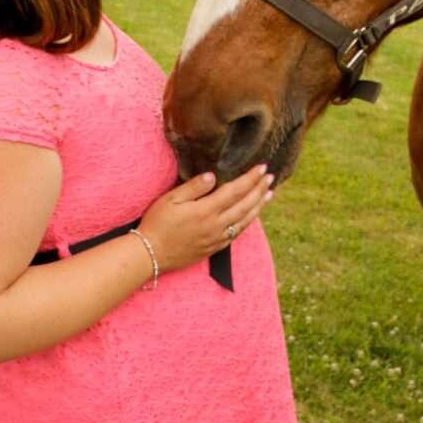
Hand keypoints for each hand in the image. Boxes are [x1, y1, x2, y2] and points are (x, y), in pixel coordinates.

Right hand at [138, 164, 273, 272]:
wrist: (151, 254)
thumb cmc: (158, 223)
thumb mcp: (170, 199)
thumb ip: (193, 187)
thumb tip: (212, 176)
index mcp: (206, 210)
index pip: (235, 191)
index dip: (250, 178)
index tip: (262, 168)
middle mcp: (216, 225)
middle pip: (245, 204)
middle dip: (259, 189)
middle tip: (270, 177)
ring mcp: (217, 238)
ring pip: (245, 220)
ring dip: (259, 206)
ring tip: (269, 194)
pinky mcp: (215, 247)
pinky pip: (238, 233)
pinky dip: (249, 222)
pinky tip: (253, 215)